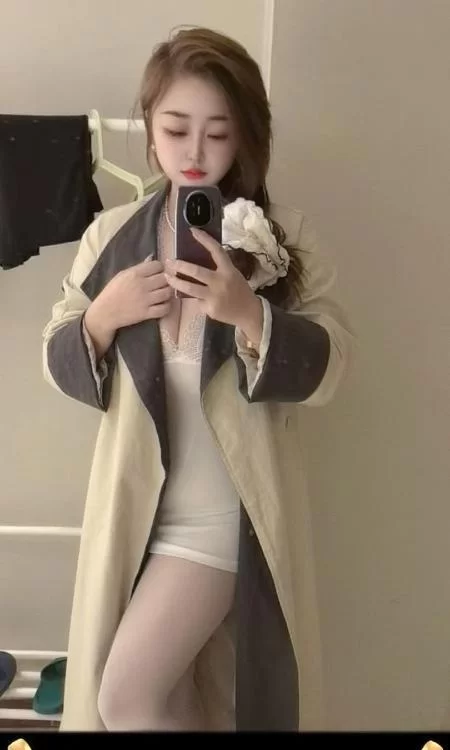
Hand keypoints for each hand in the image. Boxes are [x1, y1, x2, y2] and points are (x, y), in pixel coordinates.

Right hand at [92, 257, 173, 332]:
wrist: (105, 312)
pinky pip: (164, 308)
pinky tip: (163, 304)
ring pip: (167, 292)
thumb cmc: (112, 292)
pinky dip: (167, 306)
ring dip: (168, 292)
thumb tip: (151, 258)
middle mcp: (142, 285)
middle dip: (166, 280)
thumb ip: (138, 267)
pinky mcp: (146, 313)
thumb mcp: (122, 275)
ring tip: (164, 293)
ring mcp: (145, 300)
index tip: (158, 272)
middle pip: (165, 278)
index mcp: (135, 274)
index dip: (160, 268)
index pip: (157, 265)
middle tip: (164, 283)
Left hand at [164, 227, 262, 343]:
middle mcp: (221, 282)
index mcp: (228, 270)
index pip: (216, 250)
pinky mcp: (210, 308)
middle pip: (196, 271)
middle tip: (169, 262)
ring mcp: (215, 296)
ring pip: (190, 288)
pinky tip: (200, 300)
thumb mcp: (232, 275)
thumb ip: (217, 269)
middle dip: (179, 265)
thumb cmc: (239, 290)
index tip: (192, 231)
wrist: (249, 312)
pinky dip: (196, 299)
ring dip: (175, 282)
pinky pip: (197, 301)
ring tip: (167, 277)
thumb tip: (196, 260)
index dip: (204, 239)